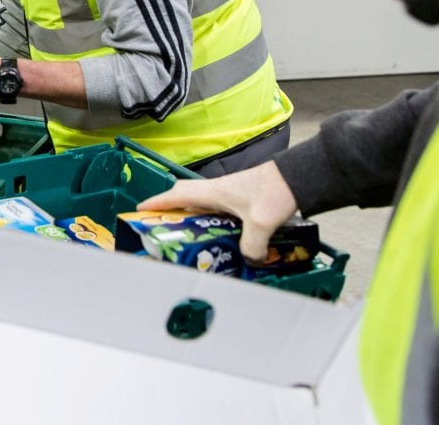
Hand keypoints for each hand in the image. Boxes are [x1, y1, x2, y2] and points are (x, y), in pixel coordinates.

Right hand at [136, 161, 298, 260]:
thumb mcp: (260, 223)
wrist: (298, 177)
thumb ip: (250, 247)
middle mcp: (217, 191)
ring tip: (186, 236)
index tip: (140, 209)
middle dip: (169, 208)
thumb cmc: (274, 190)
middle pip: (184, 196)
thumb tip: (248, 261)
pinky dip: (210, 219)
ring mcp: (229, 193)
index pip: (176, 195)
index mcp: (213, 192)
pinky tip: (218, 234)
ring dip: (191, 215)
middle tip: (161, 223)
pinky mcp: (242, 198)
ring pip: (201, 203)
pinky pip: (217, 208)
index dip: (156, 203)